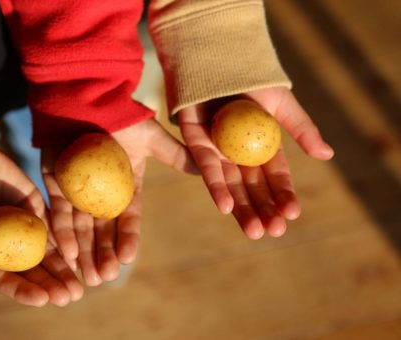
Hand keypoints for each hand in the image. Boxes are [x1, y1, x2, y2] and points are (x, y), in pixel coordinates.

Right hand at [0, 145, 82, 306]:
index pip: (6, 279)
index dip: (24, 291)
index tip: (42, 300)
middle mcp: (5, 245)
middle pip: (33, 270)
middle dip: (52, 284)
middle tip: (71, 297)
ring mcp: (21, 225)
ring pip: (47, 251)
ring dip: (64, 268)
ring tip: (80, 285)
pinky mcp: (33, 204)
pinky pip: (53, 224)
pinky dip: (66, 237)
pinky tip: (80, 251)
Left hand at [42, 118, 197, 285]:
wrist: (86, 94)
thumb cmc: (121, 113)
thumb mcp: (150, 136)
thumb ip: (174, 154)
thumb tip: (207, 166)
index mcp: (124, 184)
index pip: (128, 217)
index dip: (128, 238)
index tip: (129, 259)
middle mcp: (101, 191)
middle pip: (102, 229)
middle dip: (103, 254)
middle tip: (104, 278)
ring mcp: (77, 188)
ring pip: (81, 227)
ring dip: (83, 253)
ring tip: (87, 277)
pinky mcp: (56, 182)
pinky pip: (58, 211)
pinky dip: (62, 232)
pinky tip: (66, 253)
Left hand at [180, 87, 333, 238]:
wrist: (218, 57)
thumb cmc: (252, 77)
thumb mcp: (281, 103)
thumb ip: (301, 128)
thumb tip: (327, 156)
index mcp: (261, 144)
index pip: (275, 175)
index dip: (284, 194)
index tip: (293, 213)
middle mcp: (238, 151)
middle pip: (252, 187)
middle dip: (264, 210)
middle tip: (275, 232)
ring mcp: (216, 149)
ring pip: (230, 184)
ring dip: (242, 208)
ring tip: (254, 232)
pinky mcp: (195, 142)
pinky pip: (204, 167)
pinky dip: (216, 186)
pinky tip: (226, 207)